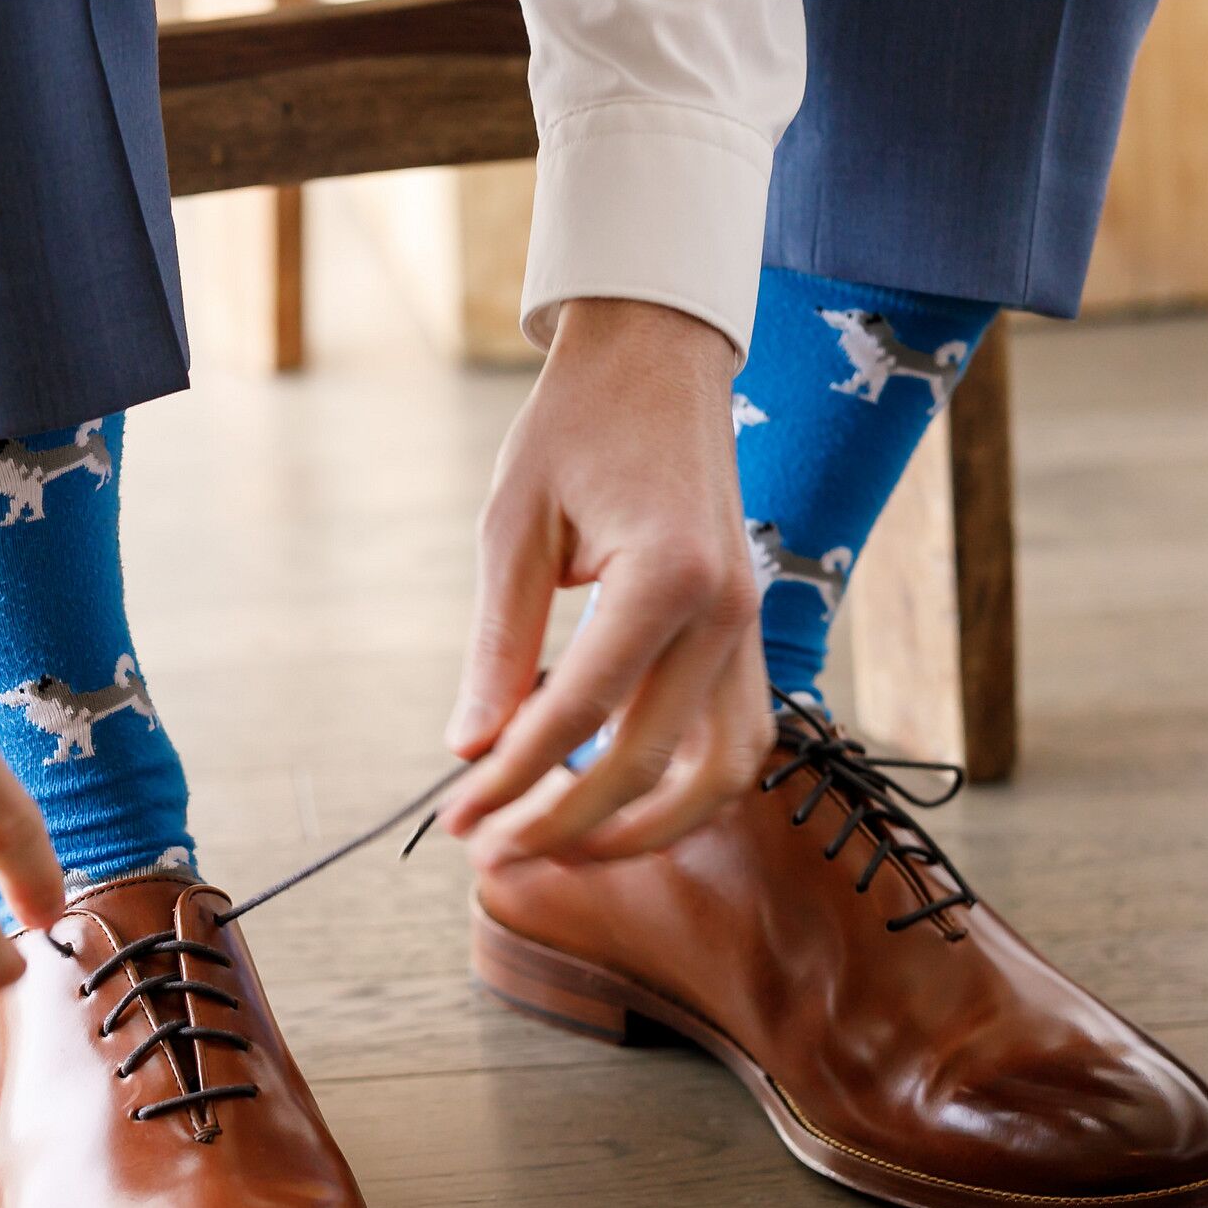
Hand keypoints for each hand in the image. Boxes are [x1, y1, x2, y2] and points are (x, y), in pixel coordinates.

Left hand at [440, 298, 772, 865]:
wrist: (657, 356)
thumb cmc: (577, 427)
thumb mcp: (512, 528)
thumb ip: (498, 646)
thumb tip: (470, 751)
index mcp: (666, 577)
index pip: (577, 716)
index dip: (510, 780)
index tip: (455, 819)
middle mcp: (726, 611)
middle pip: (647, 764)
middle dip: (564, 824)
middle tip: (492, 851)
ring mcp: (751, 624)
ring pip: (722, 774)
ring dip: (647, 828)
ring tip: (562, 845)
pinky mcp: (751, 631)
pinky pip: (736, 738)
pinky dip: (683, 786)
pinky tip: (614, 798)